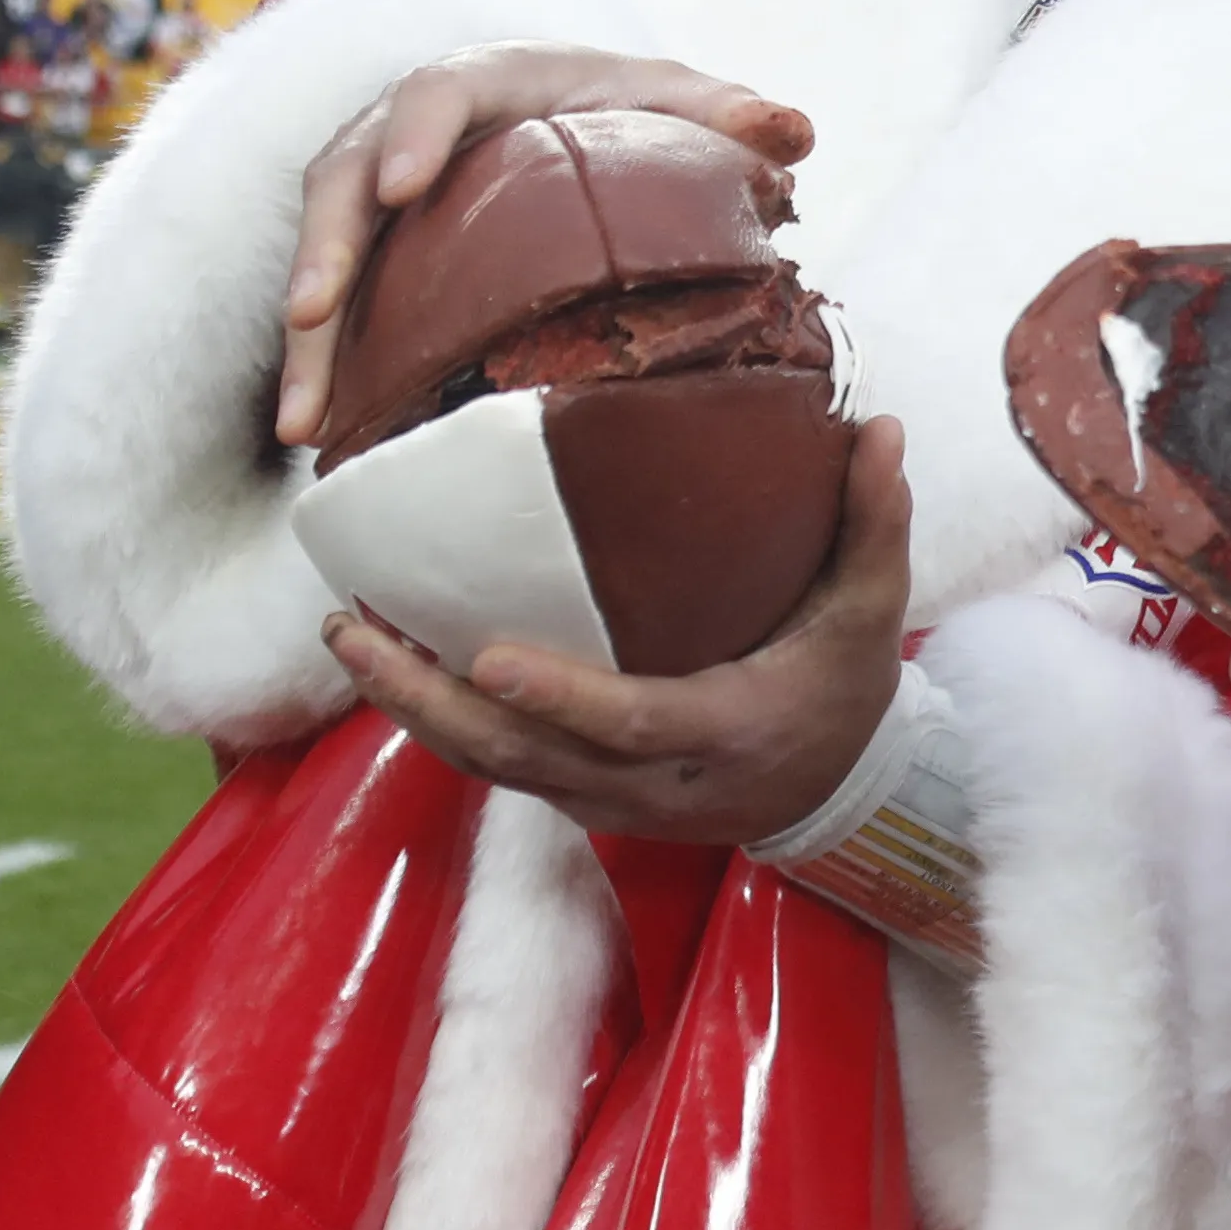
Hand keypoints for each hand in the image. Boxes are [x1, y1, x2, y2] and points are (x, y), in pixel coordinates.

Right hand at [279, 42, 815, 445]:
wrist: (575, 117)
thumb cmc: (624, 107)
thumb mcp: (675, 101)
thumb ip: (730, 113)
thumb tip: (796, 130)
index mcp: (484, 82)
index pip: (437, 96)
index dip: (413, 136)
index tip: (402, 186)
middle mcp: (407, 130)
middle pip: (345, 182)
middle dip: (325, 251)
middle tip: (310, 317)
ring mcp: (377, 191)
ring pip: (323, 253)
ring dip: (309, 338)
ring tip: (302, 422)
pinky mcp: (373, 250)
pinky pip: (335, 306)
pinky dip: (326, 368)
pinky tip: (323, 439)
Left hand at [323, 417, 914, 845]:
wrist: (833, 793)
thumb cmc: (843, 691)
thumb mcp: (869, 614)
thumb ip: (874, 524)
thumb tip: (881, 427)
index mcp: (728, 732)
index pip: (635, 723)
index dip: (560, 697)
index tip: (486, 654)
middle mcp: (655, 785)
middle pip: (525, 758)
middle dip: (430, 701)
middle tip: (356, 628)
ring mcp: (610, 802)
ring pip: (492, 770)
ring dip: (412, 710)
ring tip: (349, 635)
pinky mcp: (582, 800)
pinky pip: (497, 769)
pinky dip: (436, 724)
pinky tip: (391, 667)